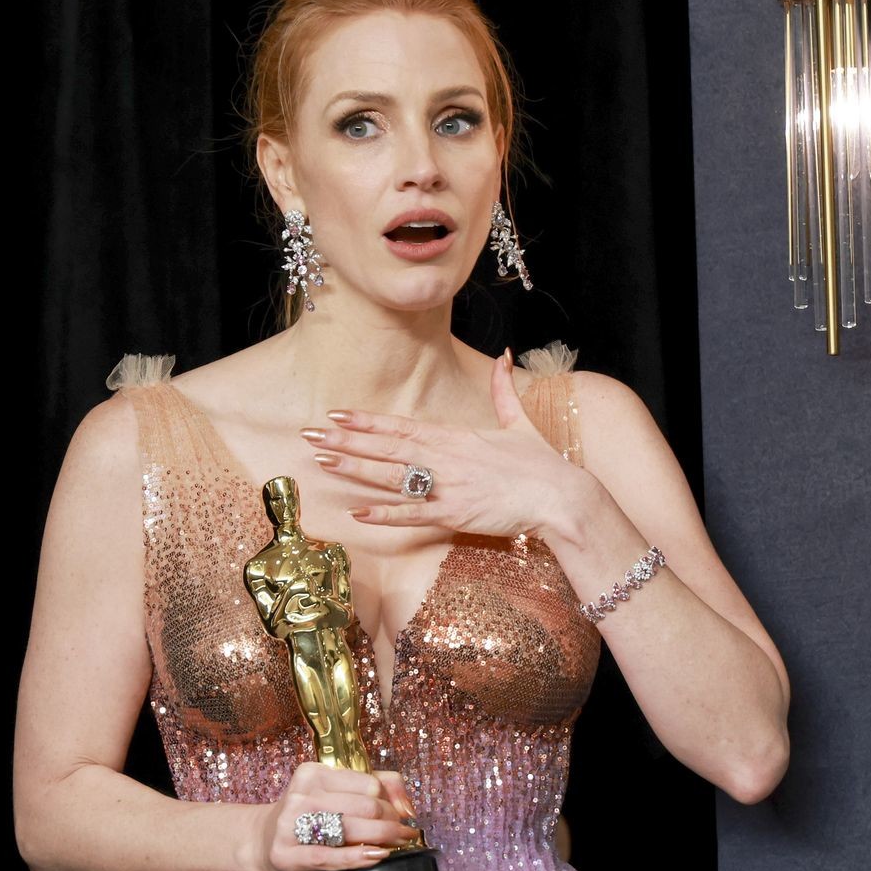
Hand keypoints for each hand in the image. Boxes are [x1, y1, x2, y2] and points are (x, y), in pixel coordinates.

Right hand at [249, 762, 422, 870]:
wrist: (260, 843)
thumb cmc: (306, 818)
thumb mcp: (334, 793)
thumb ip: (376, 786)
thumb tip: (408, 807)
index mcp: (312, 773)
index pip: (370, 784)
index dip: (390, 802)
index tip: (398, 815)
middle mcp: (300, 794)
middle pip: (366, 806)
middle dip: (392, 823)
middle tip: (403, 834)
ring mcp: (290, 824)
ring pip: (352, 828)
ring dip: (384, 840)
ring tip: (397, 846)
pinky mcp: (285, 854)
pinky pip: (330, 856)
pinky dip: (358, 857)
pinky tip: (375, 856)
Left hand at [301, 348, 586, 538]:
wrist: (561, 496)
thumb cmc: (541, 463)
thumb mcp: (518, 422)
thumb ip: (504, 390)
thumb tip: (505, 355)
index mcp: (455, 435)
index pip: (402, 426)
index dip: (367, 421)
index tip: (336, 415)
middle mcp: (446, 457)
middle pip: (387, 447)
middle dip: (346, 442)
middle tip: (309, 436)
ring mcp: (448, 485)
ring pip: (392, 476)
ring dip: (355, 470)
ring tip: (322, 463)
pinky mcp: (456, 513)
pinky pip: (413, 515)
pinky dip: (385, 515)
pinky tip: (357, 513)